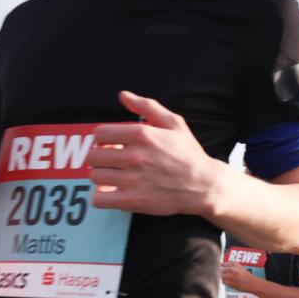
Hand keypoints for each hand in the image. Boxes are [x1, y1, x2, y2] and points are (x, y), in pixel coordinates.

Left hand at [89, 91, 218, 216]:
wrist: (204, 186)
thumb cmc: (189, 154)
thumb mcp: (174, 124)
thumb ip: (147, 106)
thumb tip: (123, 96)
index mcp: (142, 135)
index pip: (100, 133)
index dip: (103, 139)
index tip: (112, 144)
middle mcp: (135, 156)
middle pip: (94, 155)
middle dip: (100, 157)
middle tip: (112, 161)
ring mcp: (133, 180)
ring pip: (95, 176)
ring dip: (102, 176)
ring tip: (113, 177)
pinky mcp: (133, 201)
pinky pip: (100, 199)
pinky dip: (101, 197)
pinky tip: (111, 193)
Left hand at [220, 262, 257, 291]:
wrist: (252, 283)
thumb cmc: (248, 277)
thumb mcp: (241, 268)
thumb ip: (233, 266)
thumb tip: (224, 266)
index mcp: (235, 264)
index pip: (224, 264)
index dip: (223, 266)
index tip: (222, 267)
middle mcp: (231, 269)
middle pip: (222, 270)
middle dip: (223, 273)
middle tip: (226, 275)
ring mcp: (230, 275)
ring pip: (222, 276)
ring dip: (224, 278)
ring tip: (229, 279)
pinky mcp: (229, 282)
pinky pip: (223, 281)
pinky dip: (225, 282)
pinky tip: (229, 282)